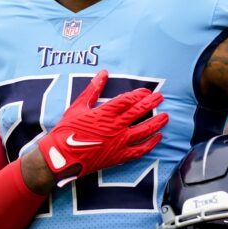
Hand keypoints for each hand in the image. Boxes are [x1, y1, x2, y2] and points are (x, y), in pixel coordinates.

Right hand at [38, 70, 167, 181]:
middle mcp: (116, 126)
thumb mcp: (78, 106)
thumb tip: (103, 73)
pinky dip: (150, 144)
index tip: (147, 91)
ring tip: (166, 116)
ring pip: (144, 131)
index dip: (139, 94)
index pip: (128, 100)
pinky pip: (139, 150)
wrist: (62, 156)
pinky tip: (158, 138)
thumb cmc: (67, 130)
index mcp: (106, 112)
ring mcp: (119, 142)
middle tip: (161, 98)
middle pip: (139, 112)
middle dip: (152, 103)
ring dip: (156, 122)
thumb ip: (93, 89)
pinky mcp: (119, 156)